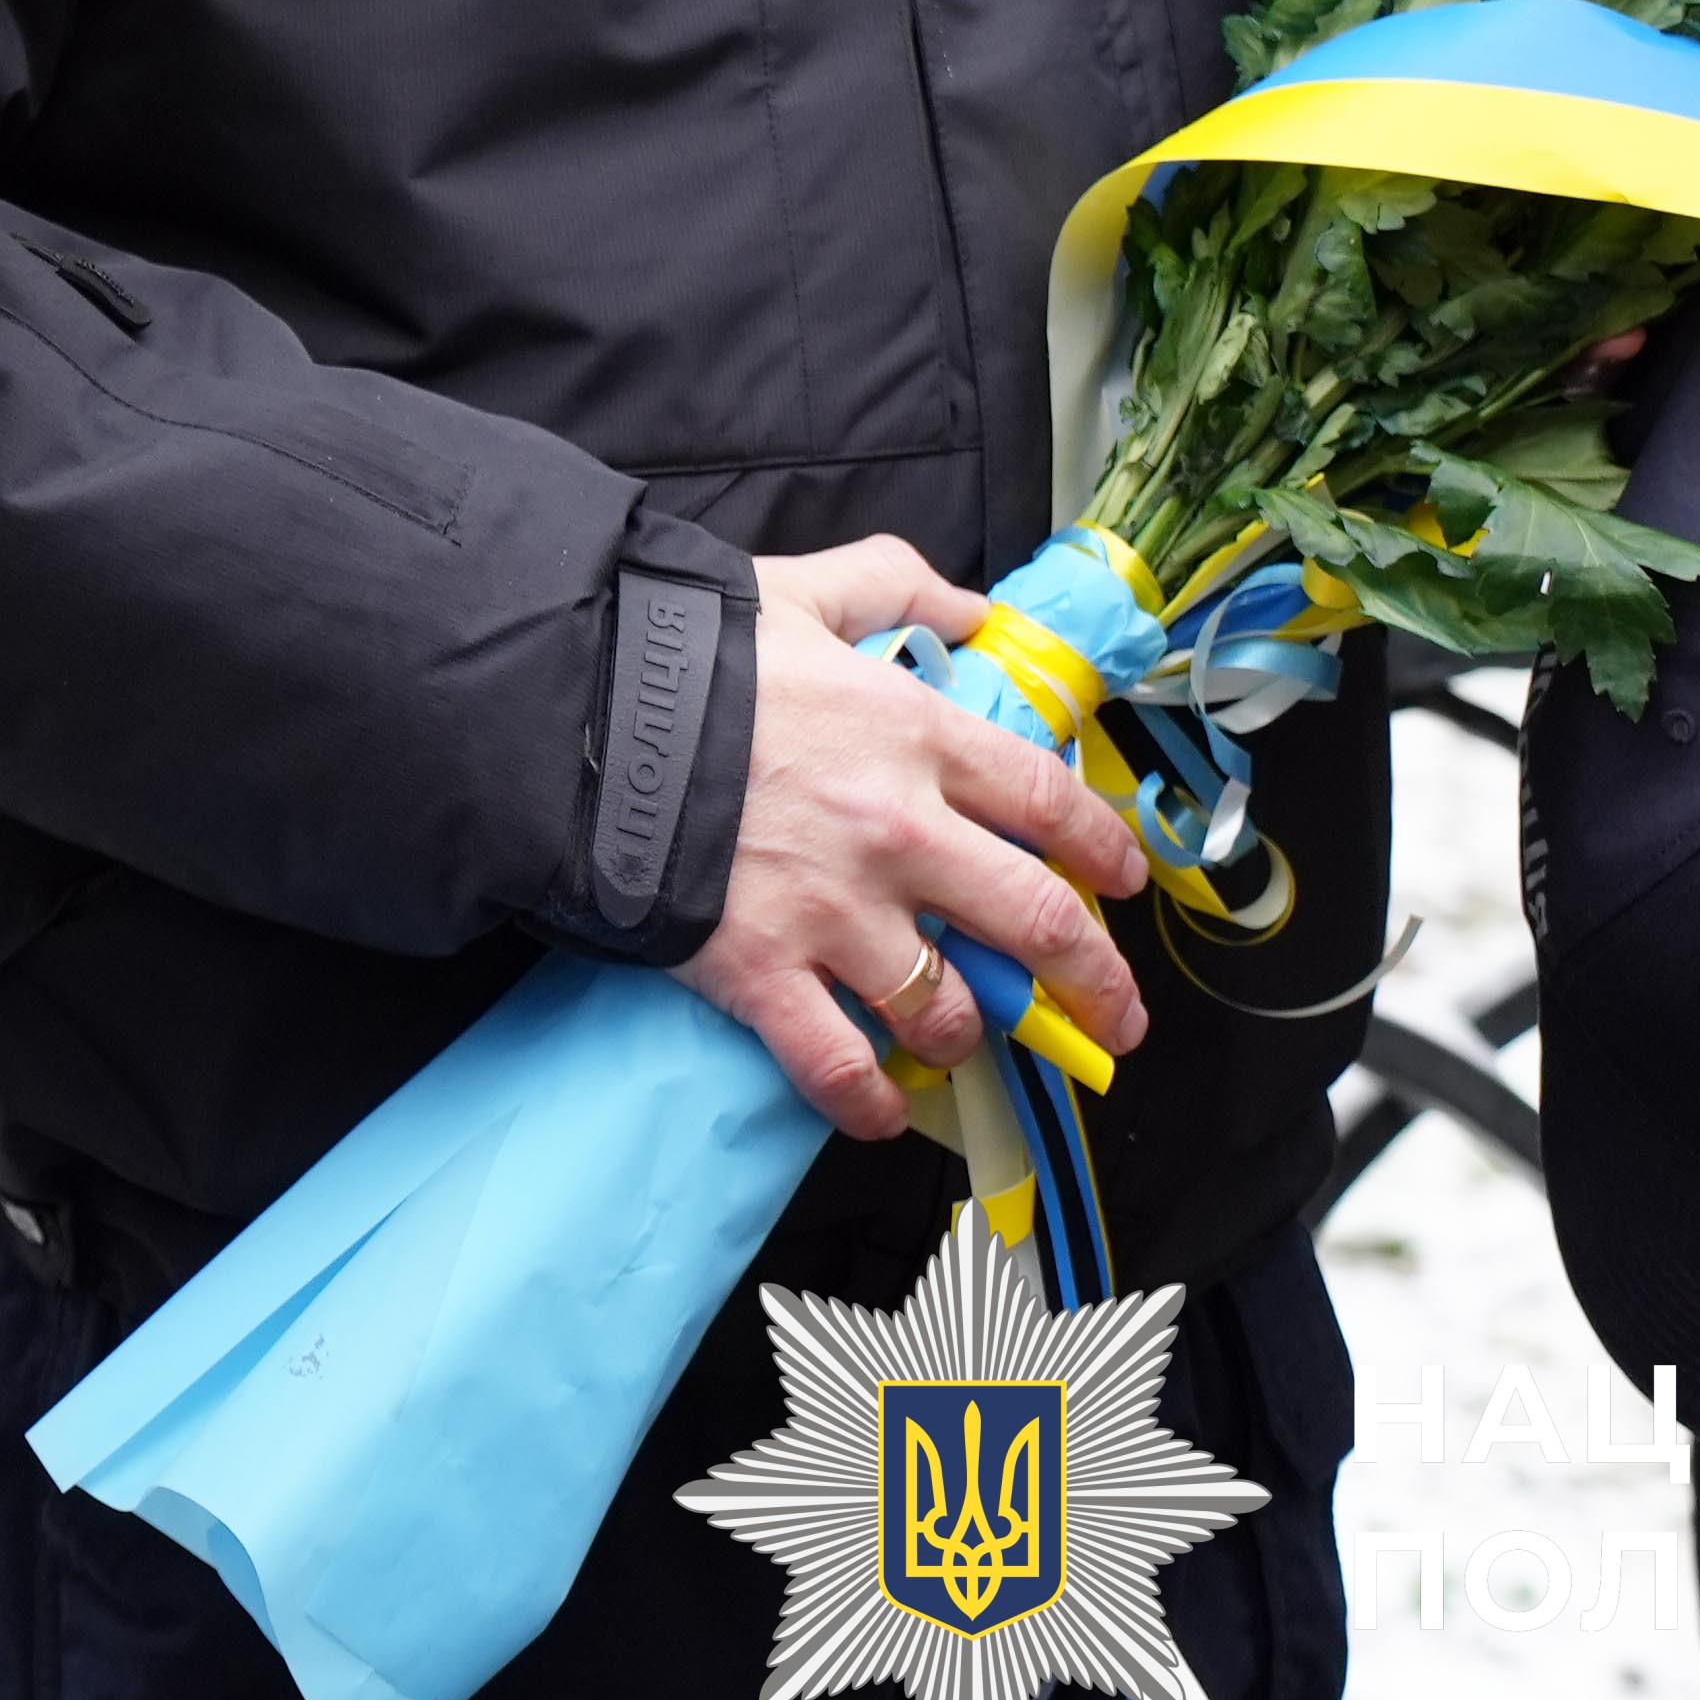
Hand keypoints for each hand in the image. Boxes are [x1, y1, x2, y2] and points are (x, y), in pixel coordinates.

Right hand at [680, 535, 1151, 1144]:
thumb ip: (896, 586)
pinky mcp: (764, 971)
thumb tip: (969, 608)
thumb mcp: (800, 591)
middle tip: (1116, 1017)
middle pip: (1035, 921)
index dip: (1102, 846)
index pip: (1047, 800)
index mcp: (915, 735)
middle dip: (1093, 980)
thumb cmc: (683, 654)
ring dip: (966, 1036)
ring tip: (962, 1042)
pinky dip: (867, 1104)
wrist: (574, 715)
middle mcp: (897, 833)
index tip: (1125, 878)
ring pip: (944, 1009)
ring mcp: (834, 912)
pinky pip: (838, 1066)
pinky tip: (880, 1113)